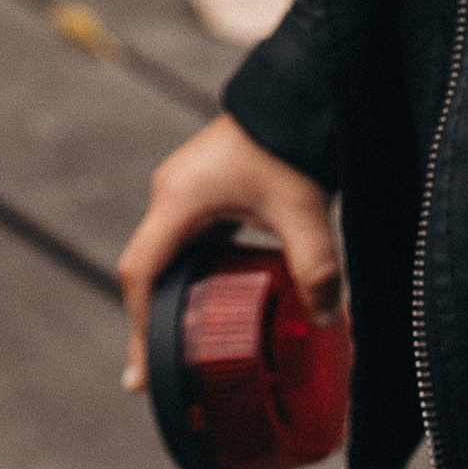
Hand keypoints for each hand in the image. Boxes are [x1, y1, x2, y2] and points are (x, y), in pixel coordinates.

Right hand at [116, 113, 339, 393]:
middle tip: (156, 379)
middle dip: (148, 324)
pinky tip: (207, 303)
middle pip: (146, 270)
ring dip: (168, 301)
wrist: (300, 89)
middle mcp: (171, 194)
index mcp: (179, 200)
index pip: (141, 273)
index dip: (139, 326)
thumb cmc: (290, 143)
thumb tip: (327, 323)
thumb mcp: (302, 212)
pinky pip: (185, 241)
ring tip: (179, 352)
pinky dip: (188, 277)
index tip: (144, 374)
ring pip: (164, 257)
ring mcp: (184, 189)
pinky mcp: (204, 188)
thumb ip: (315, 268)